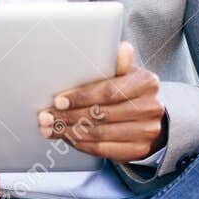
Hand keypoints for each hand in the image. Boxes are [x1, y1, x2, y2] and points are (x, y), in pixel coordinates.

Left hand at [37, 41, 166, 162]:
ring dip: (70, 132)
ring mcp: (147, 131)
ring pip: (100, 134)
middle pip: (101, 114)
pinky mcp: (139, 150)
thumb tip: (121, 48)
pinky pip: (103, 150)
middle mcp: (151, 108)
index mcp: (147, 83)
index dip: (81, 97)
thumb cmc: (128, 91)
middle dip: (69, 116)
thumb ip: (118, 62)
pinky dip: (81, 144)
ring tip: (51, 128)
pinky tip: (68, 138)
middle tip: (47, 117)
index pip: (109, 91)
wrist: (148, 117)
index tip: (59, 101)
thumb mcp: (124, 73)